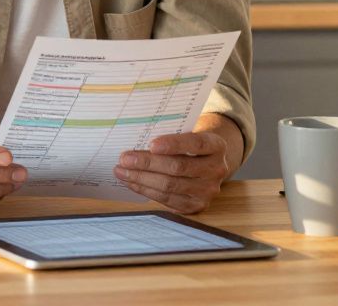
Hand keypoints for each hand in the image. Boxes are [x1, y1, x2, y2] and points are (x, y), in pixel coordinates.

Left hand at [114, 132, 230, 212]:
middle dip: (147, 163)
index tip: (151, 144)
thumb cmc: (188, 144)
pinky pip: (167, 199)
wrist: (207, 163)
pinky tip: (131, 182)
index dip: (173, 144)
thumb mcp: (186, 133)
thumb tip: (135, 141)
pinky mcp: (196, 205)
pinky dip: (145, 190)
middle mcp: (216, 169)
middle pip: (178, 167)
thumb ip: (169, 135)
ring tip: (121, 171)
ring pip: (170, 185)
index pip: (195, 144)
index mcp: (216, 145)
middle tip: (124, 159)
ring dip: (141, 179)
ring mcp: (208, 190)